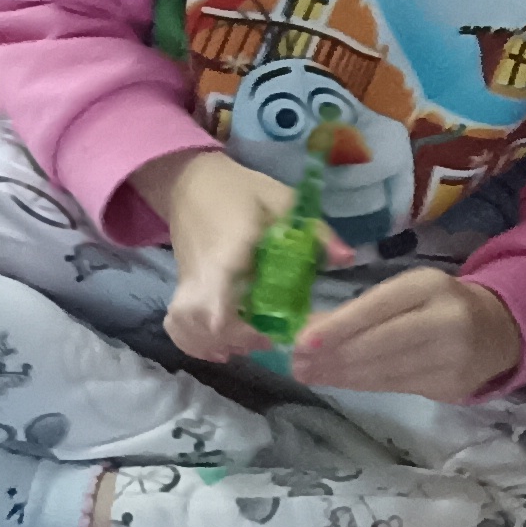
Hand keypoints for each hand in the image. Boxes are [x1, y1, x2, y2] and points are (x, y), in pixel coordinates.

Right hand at [136, 147, 328, 364]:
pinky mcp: (182, 288)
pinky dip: (193, 341)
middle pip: (199, 323)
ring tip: (246, 344)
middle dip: (232, 339)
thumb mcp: (282, 201)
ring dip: (212, 344)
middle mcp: (200, 274)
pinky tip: (219, 345)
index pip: (214, 296)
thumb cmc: (238, 190)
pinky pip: (178, 324)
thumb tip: (348, 259)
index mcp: (226, 252)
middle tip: (267, 338)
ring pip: (184, 327)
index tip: (264, 334)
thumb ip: (314, 232)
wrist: (188, 181)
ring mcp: (186, 283)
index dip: (231, 325)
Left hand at [292, 269, 523, 401]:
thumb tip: (305, 328)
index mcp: (429, 286)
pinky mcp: (452, 386)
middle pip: (379, 343)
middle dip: (332, 357)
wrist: (497, 329)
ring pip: (385, 371)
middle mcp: (446, 320)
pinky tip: (338, 382)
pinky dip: (361, 385)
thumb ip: (358, 309)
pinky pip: (396, 387)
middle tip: (296, 365)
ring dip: (340, 376)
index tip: (300, 341)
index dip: (337, 327)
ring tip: (309, 374)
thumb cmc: (435, 304)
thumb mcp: (403, 293)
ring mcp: (453, 357)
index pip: (376, 307)